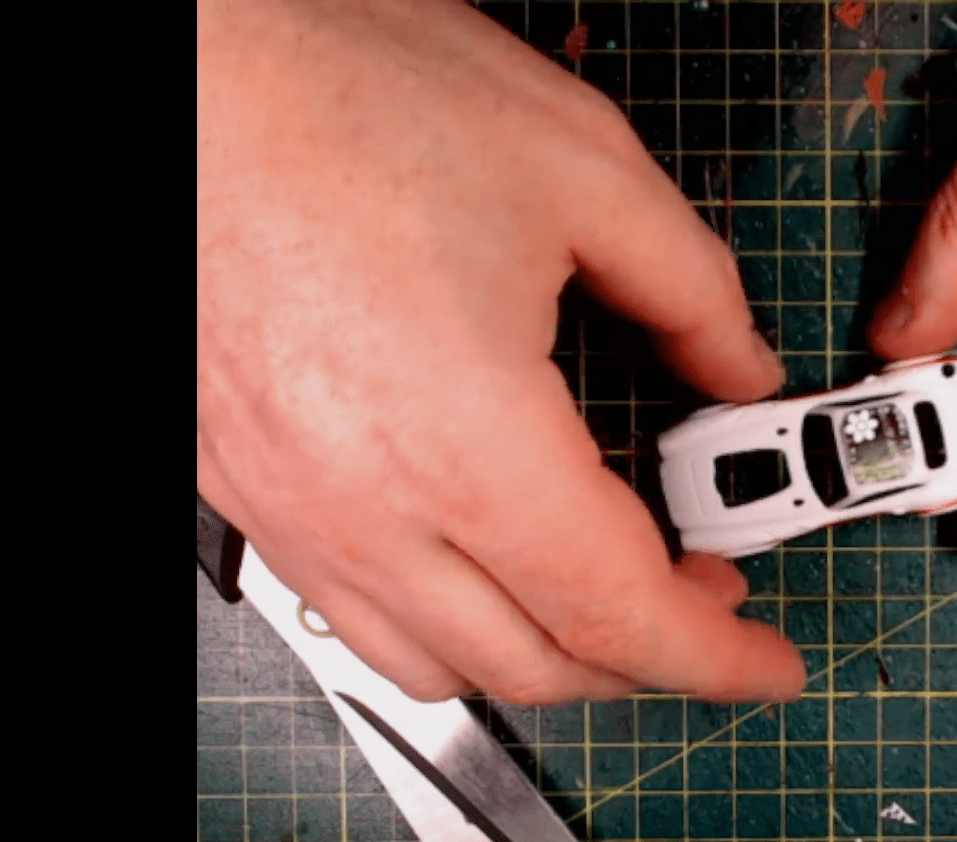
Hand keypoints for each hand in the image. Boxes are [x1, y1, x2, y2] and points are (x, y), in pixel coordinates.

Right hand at [198, 0, 803, 702]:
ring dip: (548, 653)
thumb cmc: (342, 85)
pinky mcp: (245, 482)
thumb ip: (693, 293)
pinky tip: (492, 560)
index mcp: (461, 440)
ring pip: (438, 663)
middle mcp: (360, 504)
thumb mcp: (584, 170)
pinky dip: (449, 623)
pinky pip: (356, 611)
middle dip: (648, 658)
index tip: (768, 665)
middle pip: (535, 664)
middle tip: (714, 593)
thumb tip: (740, 368)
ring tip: (612, 583)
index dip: (715, 658)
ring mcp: (289, 505)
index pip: (616, 611)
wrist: (188, 58)